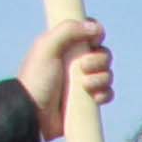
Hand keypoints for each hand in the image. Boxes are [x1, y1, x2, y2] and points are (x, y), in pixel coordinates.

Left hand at [17, 16, 109, 137]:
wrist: (34, 113)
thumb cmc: (36, 78)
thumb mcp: (47, 48)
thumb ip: (68, 30)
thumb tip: (95, 28)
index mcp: (66, 46)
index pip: (90, 32)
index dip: (96, 34)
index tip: (93, 41)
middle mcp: (76, 62)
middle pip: (103, 53)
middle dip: (99, 60)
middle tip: (83, 67)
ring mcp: (83, 81)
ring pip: (107, 74)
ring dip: (101, 79)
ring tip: (85, 86)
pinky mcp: (88, 100)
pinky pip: (108, 93)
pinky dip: (105, 94)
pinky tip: (94, 98)